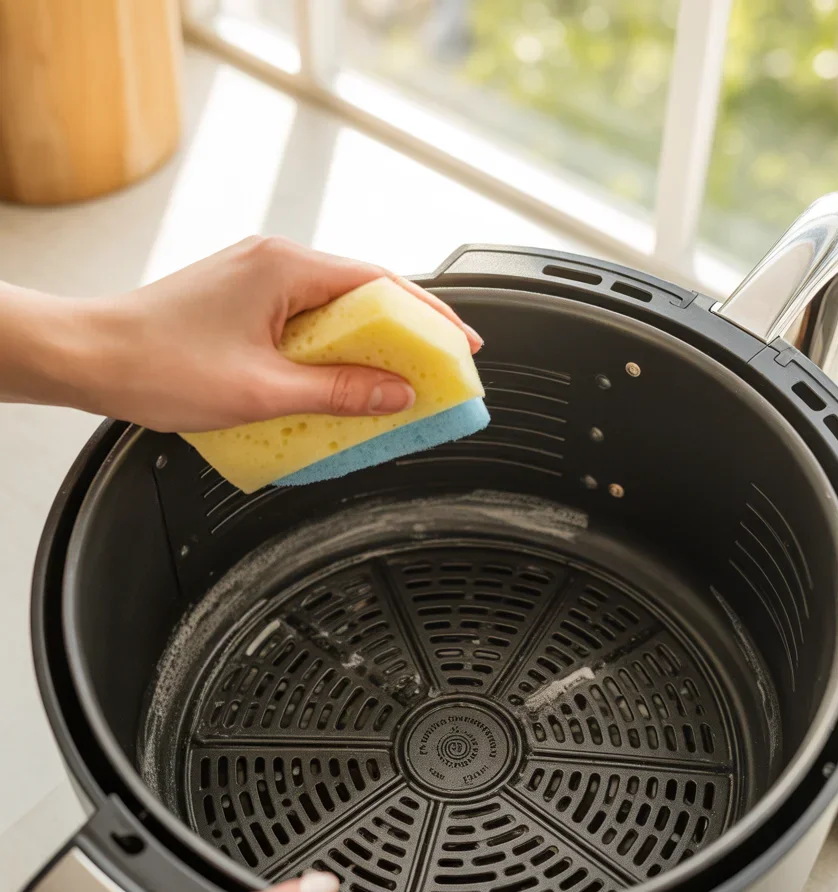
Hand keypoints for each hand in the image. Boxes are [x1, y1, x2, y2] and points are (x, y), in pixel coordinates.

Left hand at [0, 237, 482, 431]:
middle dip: (404, 336)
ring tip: (395, 387)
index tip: (462, 346)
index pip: (381, 284)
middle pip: (363, 295)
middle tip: (437, 374)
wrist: (87, 358)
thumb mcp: (262, 391)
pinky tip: (338, 386)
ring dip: (365, 348)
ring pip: (333, 313)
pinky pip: (304, 325)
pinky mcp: (243, 304)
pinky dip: (330, 353)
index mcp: (285, 268)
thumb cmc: (155, 364)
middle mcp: (273, 263)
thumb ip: (338, 392)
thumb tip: (395, 393)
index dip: (429, 318)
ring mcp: (256, 281)